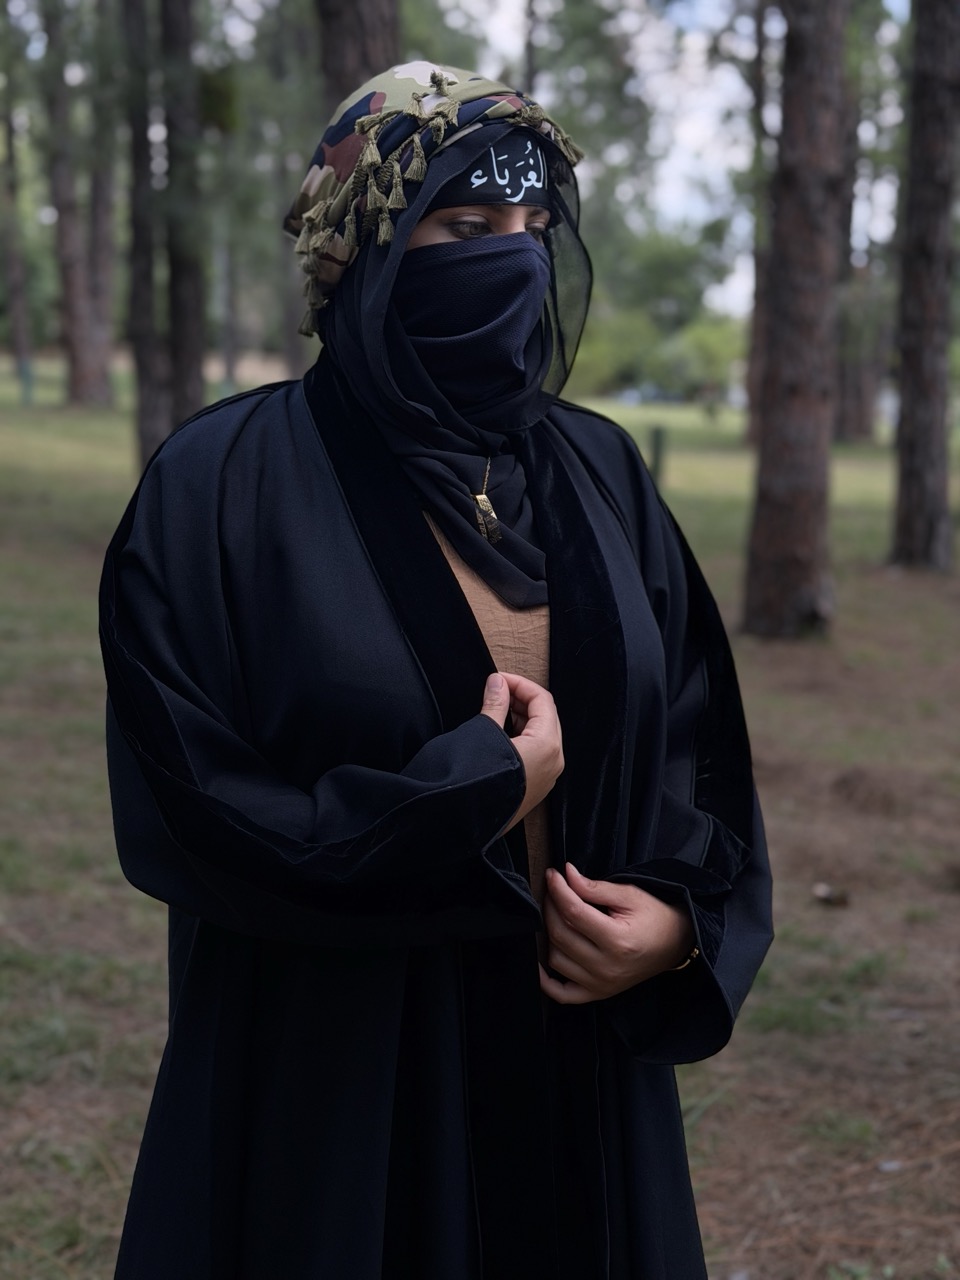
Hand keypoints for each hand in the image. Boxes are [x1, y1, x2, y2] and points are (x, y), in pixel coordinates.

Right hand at [480, 671, 562, 830]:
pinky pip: (535, 753)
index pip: (542, 700)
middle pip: (545, 716)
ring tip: (493, 709)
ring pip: (541, 734)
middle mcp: (553, 761)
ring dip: (519, 717)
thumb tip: (497, 683)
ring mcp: (545, 777)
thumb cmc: (474, 780)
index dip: (519, 684)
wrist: (460, 821)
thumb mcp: (484, 734)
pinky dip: (520, 736)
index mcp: (547, 745)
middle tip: (495, 691)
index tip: (497, 679)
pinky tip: (498, 732)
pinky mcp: (533, 787)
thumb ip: (495, 704)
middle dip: (520, 699)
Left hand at [539, 863, 694, 1003]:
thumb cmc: (656, 916)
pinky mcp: (598, 993)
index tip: (553, 874)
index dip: (558, 890)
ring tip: (558, 915)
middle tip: (554, 889)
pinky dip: (545, 980)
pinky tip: (540, 960)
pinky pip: (561, 994)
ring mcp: (601, 985)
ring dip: (549, 935)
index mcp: (618, 941)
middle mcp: (607, 968)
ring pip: (556, 959)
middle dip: (551, 907)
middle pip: (560, 935)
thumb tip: (566, 874)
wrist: (676, 943)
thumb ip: (595, 887)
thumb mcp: (630, 895)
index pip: (573, 913)